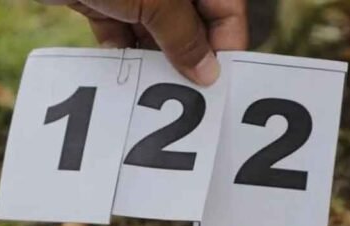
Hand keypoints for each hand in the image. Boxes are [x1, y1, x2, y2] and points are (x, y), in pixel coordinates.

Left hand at [39, 0, 247, 84]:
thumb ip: (185, 36)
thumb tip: (208, 73)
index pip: (227, 7)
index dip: (225, 43)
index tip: (218, 83)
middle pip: (192, 21)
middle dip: (190, 55)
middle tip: (189, 93)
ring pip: (158, 29)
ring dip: (157, 58)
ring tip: (156, 88)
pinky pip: (122, 30)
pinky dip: (124, 51)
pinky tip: (125, 73)